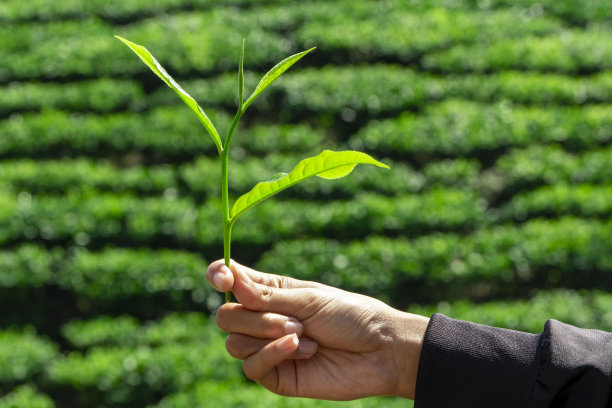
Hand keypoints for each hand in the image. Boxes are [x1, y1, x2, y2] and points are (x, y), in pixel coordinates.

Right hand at [206, 259, 428, 399]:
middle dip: (257, 318)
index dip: (218, 276)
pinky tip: (303, 350)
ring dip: (269, 336)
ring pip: (233, 342)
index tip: (222, 279)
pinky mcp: (275, 375)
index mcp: (271, 291)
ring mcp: (267, 348)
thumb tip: (230, 281)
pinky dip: (273, 354)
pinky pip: (251, 366)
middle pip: (226, 316)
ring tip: (305, 336)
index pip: (230, 281)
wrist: (380, 351)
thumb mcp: (308, 299)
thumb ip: (266, 296)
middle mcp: (264, 319)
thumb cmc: (350, 316)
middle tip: (295, 321)